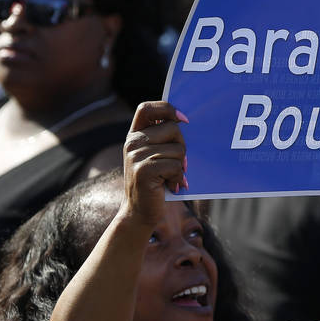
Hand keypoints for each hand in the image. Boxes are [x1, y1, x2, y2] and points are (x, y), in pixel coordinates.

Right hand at [121, 101, 188, 229]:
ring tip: (172, 177)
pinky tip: (172, 185)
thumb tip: (187, 123)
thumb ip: (163, 140)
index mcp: (134, 135)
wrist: (138, 213)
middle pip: (173, 128)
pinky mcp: (144, 170)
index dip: (167, 108)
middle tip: (179, 164)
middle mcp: (132, 142)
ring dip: (181, 166)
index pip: (146, 108)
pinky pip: (175, 165)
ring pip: (178, 149)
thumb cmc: (154, 183)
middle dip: (182, 147)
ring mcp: (136, 156)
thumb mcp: (154, 157)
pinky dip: (179, 177)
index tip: (183, 119)